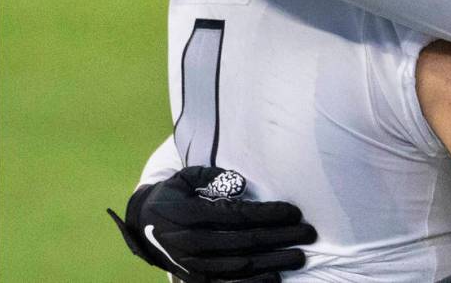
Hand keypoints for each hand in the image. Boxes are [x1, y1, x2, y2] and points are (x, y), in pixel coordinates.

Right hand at [108, 166, 315, 282]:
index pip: (237, 216)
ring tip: (299, 256)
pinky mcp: (194, 281)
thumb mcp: (185, 177)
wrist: (142, 227)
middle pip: (245, 242)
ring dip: (274, 262)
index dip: (268, 214)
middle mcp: (190, 244)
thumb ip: (211, 177)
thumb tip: (241, 184)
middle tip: (308, 233)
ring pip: (241, 267)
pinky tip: (275, 279)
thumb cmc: (174, 195)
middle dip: (281, 237)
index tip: (294, 212)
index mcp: (188, 215)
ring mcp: (192, 266)